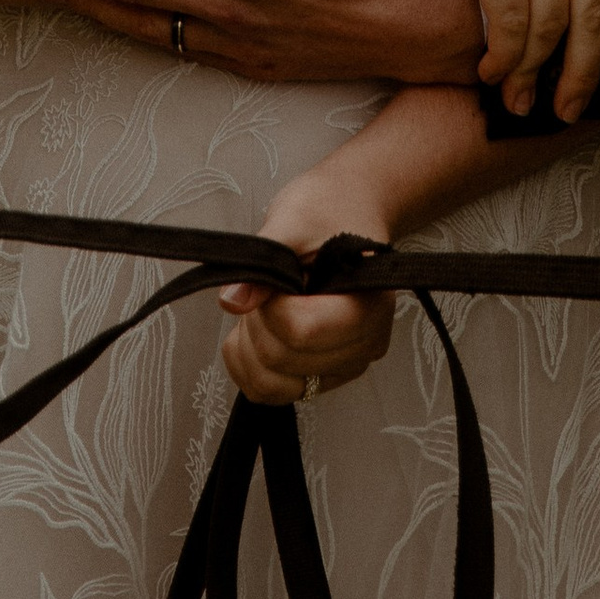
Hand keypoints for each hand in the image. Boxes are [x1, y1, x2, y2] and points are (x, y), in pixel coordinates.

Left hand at [217, 164, 398, 409]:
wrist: (352, 205)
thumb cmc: (329, 206)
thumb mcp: (294, 218)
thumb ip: (264, 256)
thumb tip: (231, 300)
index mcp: (369, 303)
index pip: (301, 331)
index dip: (270, 305)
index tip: (273, 276)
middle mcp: (365, 344)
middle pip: (283, 359)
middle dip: (258, 319)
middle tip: (267, 285)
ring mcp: (345, 365)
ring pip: (271, 384)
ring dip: (251, 344)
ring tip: (264, 305)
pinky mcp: (323, 375)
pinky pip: (270, 392)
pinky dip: (247, 364)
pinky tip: (255, 329)